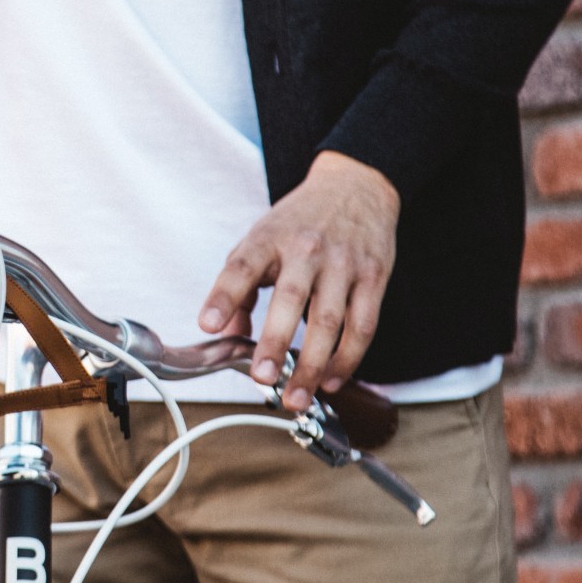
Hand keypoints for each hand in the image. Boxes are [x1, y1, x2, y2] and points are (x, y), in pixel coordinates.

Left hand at [199, 151, 398, 411]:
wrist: (356, 186)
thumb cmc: (300, 221)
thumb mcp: (260, 240)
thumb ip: (238, 286)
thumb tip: (223, 334)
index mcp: (270, 239)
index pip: (242, 266)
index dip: (223, 296)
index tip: (208, 324)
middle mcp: (307, 250)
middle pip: (290, 299)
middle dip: (276, 342)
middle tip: (262, 377)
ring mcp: (344, 264)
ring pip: (330, 322)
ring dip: (313, 365)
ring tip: (295, 396)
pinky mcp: (374, 278)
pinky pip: (363, 326)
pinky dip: (348, 359)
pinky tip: (331, 380)